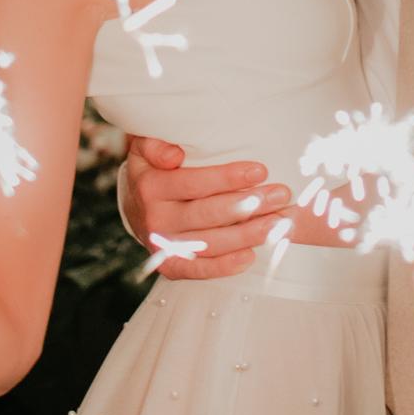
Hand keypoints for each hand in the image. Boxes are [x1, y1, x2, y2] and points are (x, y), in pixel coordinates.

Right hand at [123, 136, 293, 278]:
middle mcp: (155, 219)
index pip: (194, 183)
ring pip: (209, 242)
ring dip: (247, 234)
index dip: (227, 178)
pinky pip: (199, 269)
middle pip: (207, 213)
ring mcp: (163, 245)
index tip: (260, 170)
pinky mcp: (171, 266)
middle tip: (280, 195)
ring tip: (279, 223)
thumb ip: (156, 145)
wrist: (133, 206)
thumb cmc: (153, 169)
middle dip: (247, 205)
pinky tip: (251, 255)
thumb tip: (174, 156)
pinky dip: (225, 266)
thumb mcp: (145, 148)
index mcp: (150, 186)